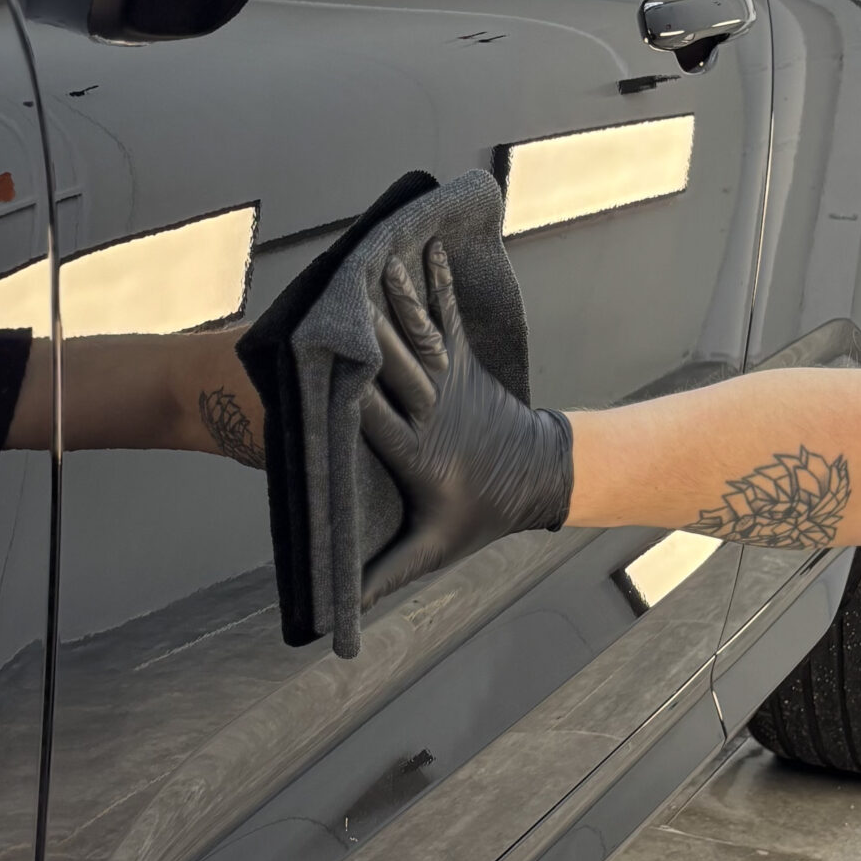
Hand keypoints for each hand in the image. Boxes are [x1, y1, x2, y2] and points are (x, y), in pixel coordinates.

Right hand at [359, 240, 572, 608]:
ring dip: (398, 298)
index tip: (318, 373)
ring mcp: (449, 381)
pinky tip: (425, 249)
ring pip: (418, 335)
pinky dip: (436, 283)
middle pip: (393, 368)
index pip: (374, 421)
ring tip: (379, 259)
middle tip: (335, 301)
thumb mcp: (430, 549)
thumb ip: (383, 575)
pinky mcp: (463, 361)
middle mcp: (431, 411)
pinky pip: (446, 316)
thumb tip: (340, 611)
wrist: (542, 477)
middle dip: (366, 333)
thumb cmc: (480, 515)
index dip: (349, 395)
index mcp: (417, 453)